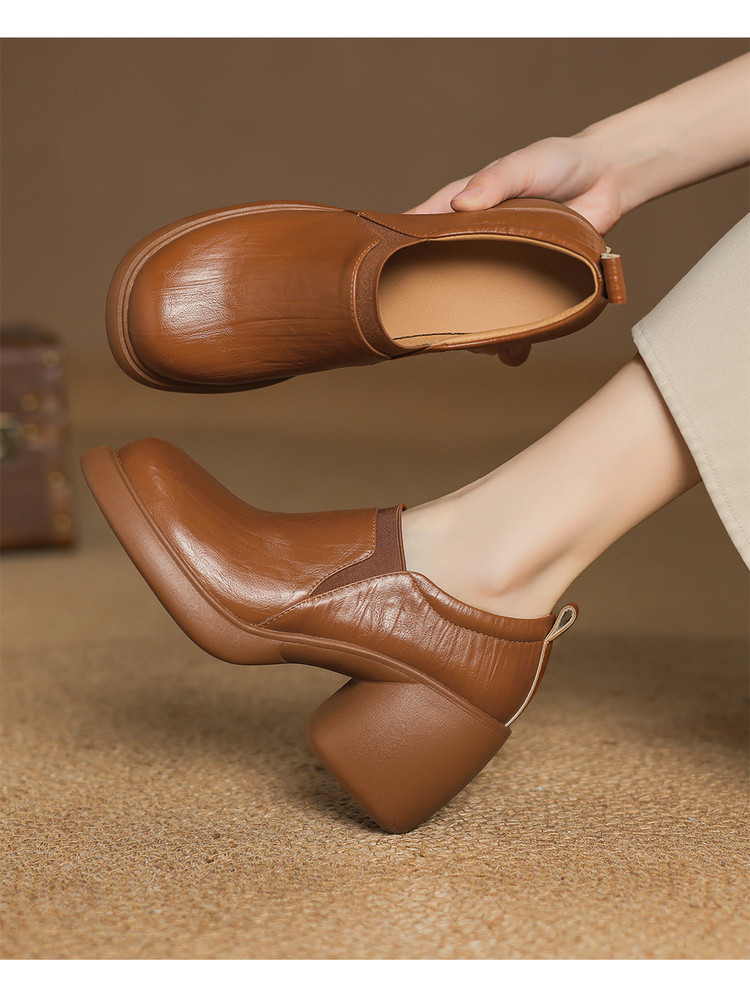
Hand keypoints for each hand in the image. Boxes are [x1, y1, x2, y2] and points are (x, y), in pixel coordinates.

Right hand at [406, 134, 622, 365]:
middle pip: (442, 285)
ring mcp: (500, 270)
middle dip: (438, 310)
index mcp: (459, 213)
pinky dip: (515, 341)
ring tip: (482, 347)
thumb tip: (461, 203)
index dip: (397, 260)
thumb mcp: (523, 164)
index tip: (384, 286)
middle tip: (438, 329)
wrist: (608, 179)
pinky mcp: (531, 286)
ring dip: (477, 332)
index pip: (417, 238)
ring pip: (477, 309)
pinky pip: (517, 319)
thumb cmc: (557, 162)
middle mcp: (473, 246)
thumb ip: (494, 181)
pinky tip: (515, 354)